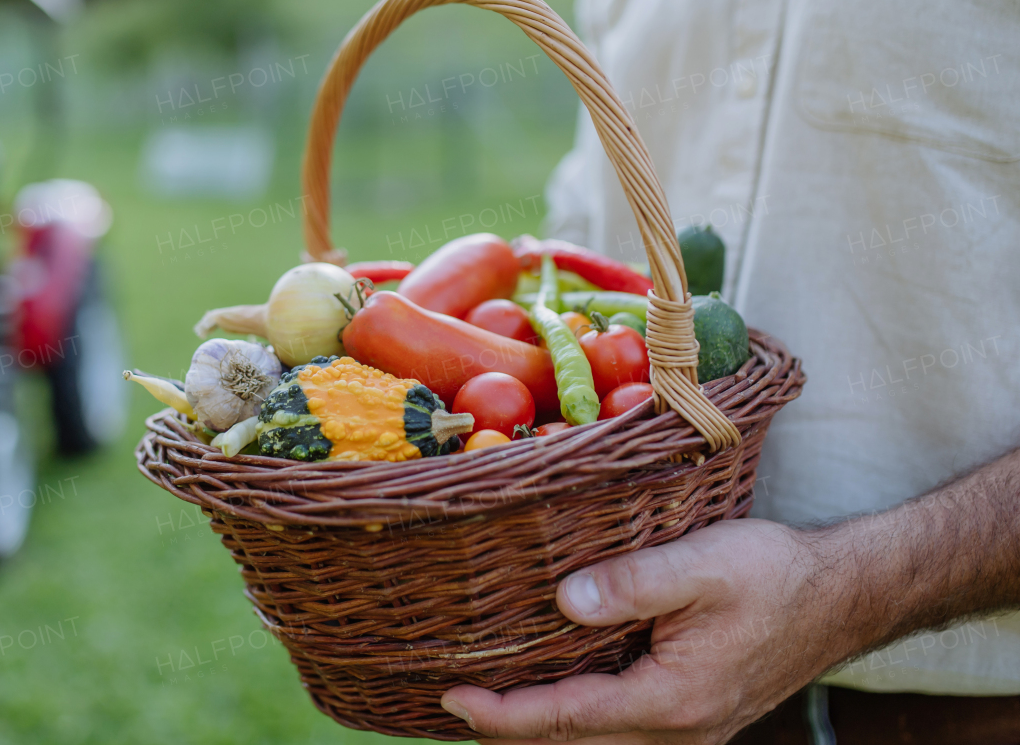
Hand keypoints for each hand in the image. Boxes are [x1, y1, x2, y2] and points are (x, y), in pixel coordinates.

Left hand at [440, 519, 849, 742]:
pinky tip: (555, 690)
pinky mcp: (692, 715)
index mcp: (670, 702)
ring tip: (490, 699)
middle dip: (508, 728)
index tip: (451, 697)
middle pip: (570, 743)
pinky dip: (575, 718)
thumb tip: (564, 600)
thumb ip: (631, 584)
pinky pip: (617, 731)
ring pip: (593, 743)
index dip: (500, 714)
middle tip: (454, 700)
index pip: (562, 720)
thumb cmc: (775, 576)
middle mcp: (676, 732)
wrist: (841, 596)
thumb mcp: (702, 566)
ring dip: (540, 727)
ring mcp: (686, 730)